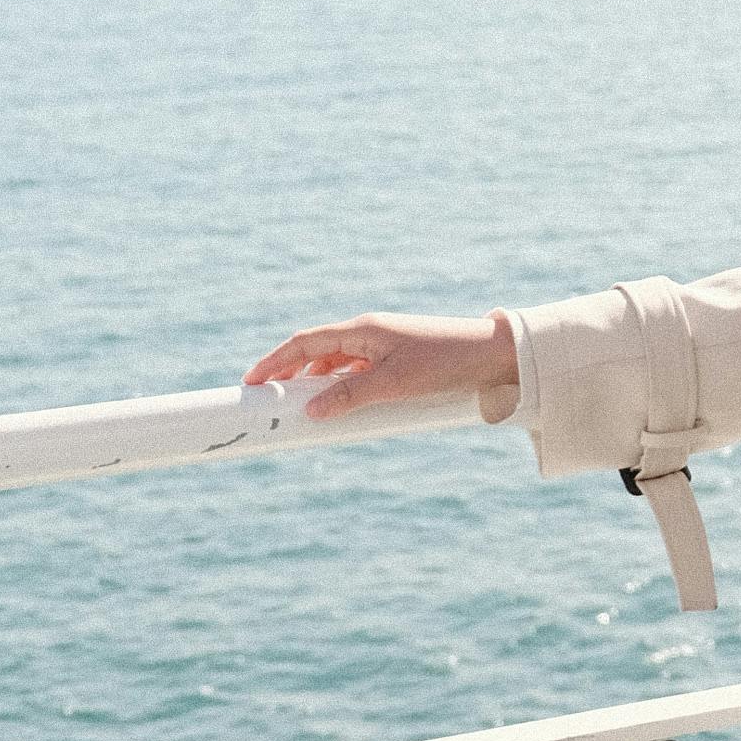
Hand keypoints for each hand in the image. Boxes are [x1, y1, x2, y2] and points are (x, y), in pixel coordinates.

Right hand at [243, 314, 517, 421]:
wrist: (490, 353)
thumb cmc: (443, 361)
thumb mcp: (393, 383)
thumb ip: (350, 397)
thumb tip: (310, 411)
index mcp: (361, 329)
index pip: (305, 342)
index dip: (274, 361)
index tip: (250, 382)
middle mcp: (368, 332)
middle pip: (316, 352)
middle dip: (290, 374)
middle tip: (270, 401)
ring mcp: (382, 345)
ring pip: (337, 364)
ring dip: (317, 384)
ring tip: (301, 410)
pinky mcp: (396, 359)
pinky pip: (357, 372)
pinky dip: (342, 388)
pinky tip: (340, 407)